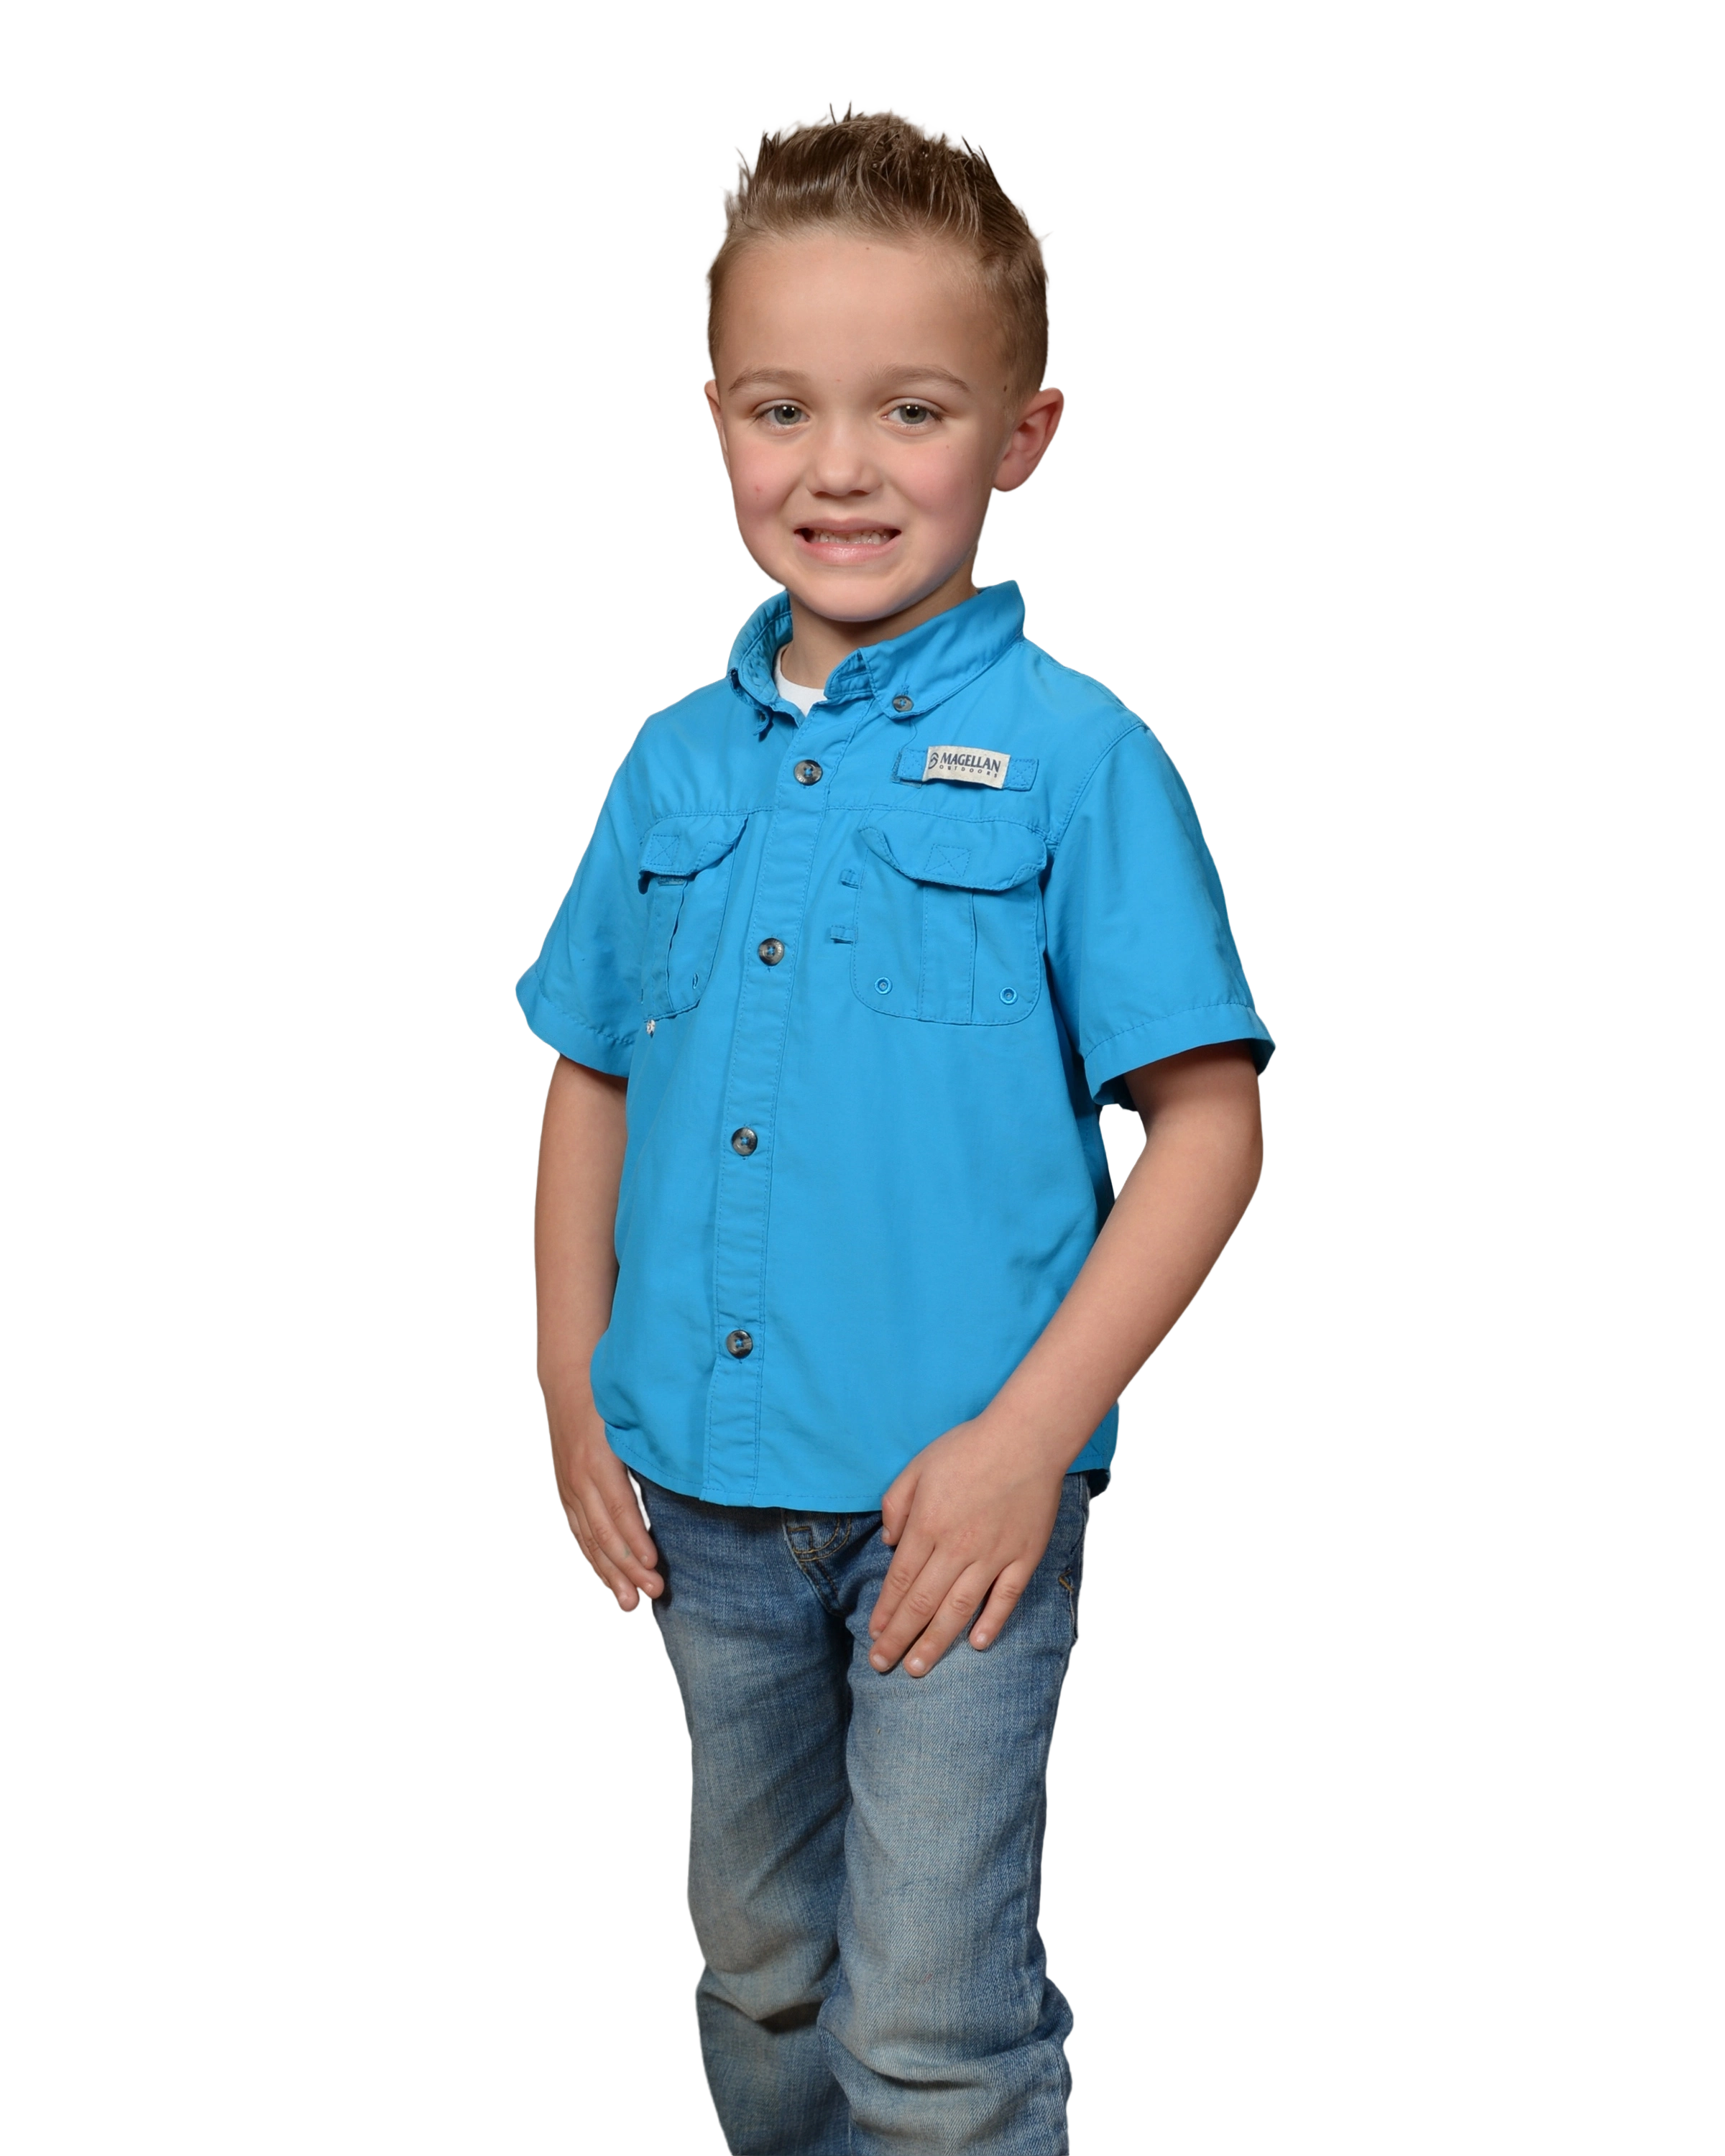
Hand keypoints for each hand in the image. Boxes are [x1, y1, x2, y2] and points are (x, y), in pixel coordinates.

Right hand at [547, 1392, 661, 1612]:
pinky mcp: (567, 1492)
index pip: (619, 1509)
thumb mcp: (630, 1413)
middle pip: (605, 1533)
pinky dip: (594, 1560)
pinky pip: (580, 1533)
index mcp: (598, 1459)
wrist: (566, 1376)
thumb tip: (687, 1469)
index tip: (654, 1565)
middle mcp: (580, 1478)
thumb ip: (652, 1443)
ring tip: (629, 1603)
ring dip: (610, 1574)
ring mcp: (570, 1487)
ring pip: (590, 1540)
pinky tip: (608, 1580)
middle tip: (653, 1593)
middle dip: (628, 1568)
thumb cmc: (609, 1393)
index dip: (636, 1541)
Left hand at [866, 1416, 1065, 1678]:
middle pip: (922, 1603)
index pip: (900, 1581)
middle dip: (899, 1639)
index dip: (885, 1613)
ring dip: (936, 1643)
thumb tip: (889, 1542)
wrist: (1026, 1438)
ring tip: (918, 1668)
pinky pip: (1005, 1598)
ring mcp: (993, 1556)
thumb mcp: (917, 1466)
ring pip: (959, 1610)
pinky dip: (991, 1623)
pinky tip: (977, 1644)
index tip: (873, 1635)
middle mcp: (957, 1548)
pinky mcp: (1023, 1557)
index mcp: (928, 1526)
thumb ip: (896, 1504)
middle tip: (883, 1666)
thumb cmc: (968, 1448)